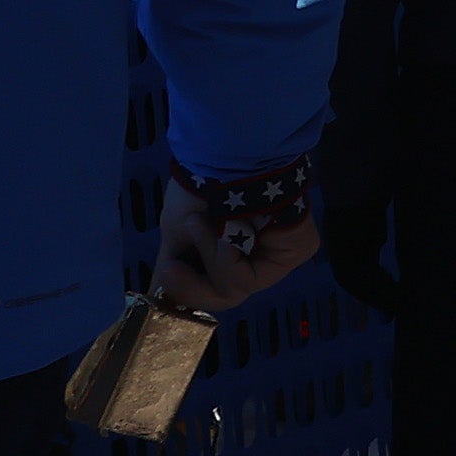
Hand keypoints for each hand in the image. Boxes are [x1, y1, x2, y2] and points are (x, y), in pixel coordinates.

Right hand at [150, 155, 326, 320]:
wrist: (226, 158)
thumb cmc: (202, 188)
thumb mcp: (177, 231)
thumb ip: (173, 267)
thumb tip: (158, 297)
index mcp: (233, 253)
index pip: (213, 291)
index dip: (188, 293)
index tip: (166, 276)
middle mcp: (259, 256)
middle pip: (224, 296)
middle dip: (193, 284)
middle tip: (172, 268)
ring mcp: (280, 256)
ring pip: (236, 288)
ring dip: (209, 256)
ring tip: (200, 223)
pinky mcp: (298, 250)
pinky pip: (255, 277)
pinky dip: (230, 258)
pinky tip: (227, 235)